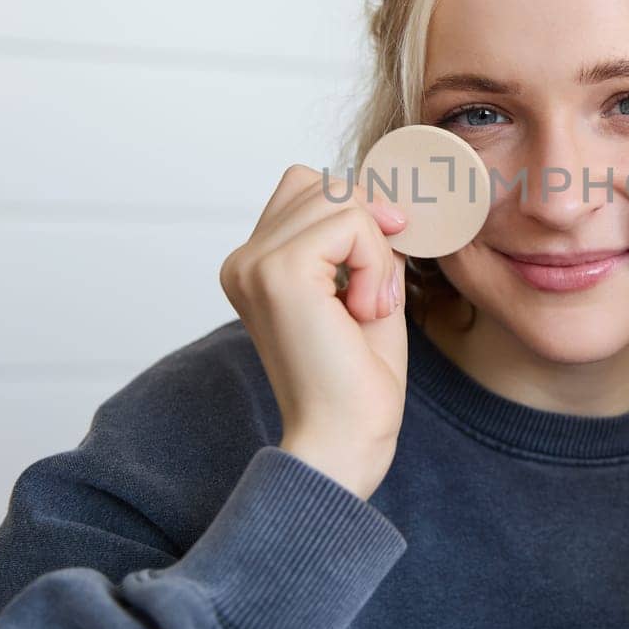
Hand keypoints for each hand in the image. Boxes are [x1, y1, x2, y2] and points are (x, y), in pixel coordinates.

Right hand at [219, 164, 408, 499]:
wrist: (343, 443)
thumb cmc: (357, 382)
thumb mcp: (365, 290)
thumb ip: (363, 240)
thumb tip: (384, 199)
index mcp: (254, 267)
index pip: (309, 190)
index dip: (358, 219)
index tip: (375, 277)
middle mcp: (243, 262)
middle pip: (324, 185)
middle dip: (370, 231)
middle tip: (372, 298)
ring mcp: (255, 264)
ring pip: (340, 198)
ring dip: (376, 250)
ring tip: (366, 308)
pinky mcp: (279, 272)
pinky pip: (350, 223)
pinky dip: (376, 263)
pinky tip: (363, 312)